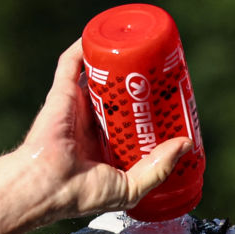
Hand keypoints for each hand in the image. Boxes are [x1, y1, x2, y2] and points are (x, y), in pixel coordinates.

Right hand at [17, 39, 193, 220]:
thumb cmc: (81, 194)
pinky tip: (102, 38)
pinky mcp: (62, 93)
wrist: (48, 186)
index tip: (168, 104)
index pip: (131, 124)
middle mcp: (91, 126)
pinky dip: (83, 47)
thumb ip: (158, 169)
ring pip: (97, 77)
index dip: (149, 112)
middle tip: (159, 76)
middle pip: (118, 97)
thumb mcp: (130, 189)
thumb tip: (185, 144)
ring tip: (138, 53)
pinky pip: (70, 63)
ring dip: (114, 62)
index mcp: (104, 149)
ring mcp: (76, 107)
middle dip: (137, 85)